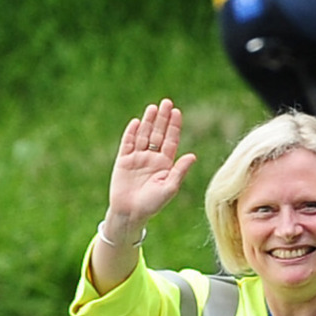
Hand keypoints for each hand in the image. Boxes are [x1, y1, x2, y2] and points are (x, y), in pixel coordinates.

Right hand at [105, 99, 195, 235]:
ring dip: (148, 122)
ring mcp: (137, 158)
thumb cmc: (153, 204)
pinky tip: (136, 122)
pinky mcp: (123, 161)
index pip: (171, 141)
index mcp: (165, 164)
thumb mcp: (169, 188)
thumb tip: (192, 155)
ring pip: (143, 135)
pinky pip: (127, 144)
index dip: (174, 127)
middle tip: (167, 102)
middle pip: (158, 134)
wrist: (131, 213)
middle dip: (163, 119)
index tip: (177, 112)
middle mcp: (152, 158)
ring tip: (153, 108)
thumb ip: (180, 171)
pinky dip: (131, 133)